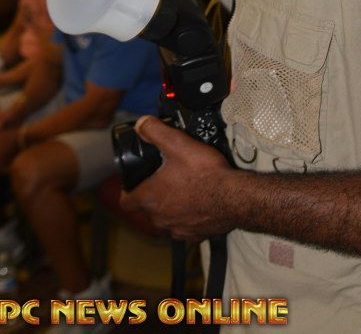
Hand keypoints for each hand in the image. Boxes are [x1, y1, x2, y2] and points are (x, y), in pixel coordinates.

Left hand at [120, 117, 233, 240]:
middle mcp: (160, 218)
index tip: (133, 184)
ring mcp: (177, 229)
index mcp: (150, 198)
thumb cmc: (205, 173)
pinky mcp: (194, 235)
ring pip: (166, 219)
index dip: (127, 192)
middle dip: (152, 196)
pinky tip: (199, 204)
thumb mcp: (177, 143)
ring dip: (170, 208)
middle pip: (147, 210)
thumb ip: (155, 131)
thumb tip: (140, 124)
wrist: (234, 198)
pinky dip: (188, 217)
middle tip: (164, 179)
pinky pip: (185, 228)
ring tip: (183, 190)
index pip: (126, 202)